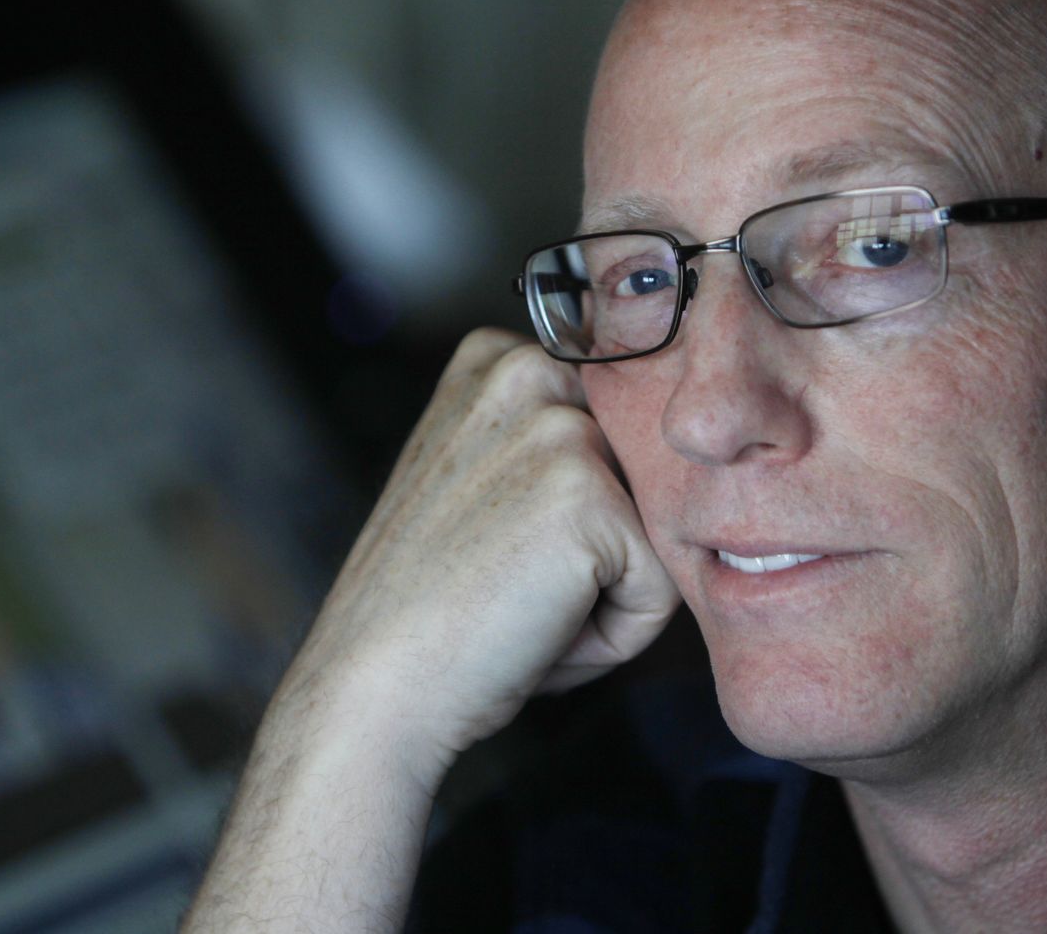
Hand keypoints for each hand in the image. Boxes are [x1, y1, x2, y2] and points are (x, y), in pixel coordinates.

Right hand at [182, 329, 677, 932]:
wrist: (372, 685)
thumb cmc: (430, 611)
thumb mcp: (482, 485)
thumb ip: (556, 450)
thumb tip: (674, 456)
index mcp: (497, 360)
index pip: (615, 437)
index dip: (572, 517)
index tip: (492, 546)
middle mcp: (528, 372)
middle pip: (644, 480)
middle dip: (599, 552)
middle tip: (504, 585)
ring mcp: (559, 429)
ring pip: (658, 534)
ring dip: (607, 594)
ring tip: (519, 607)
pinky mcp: (589, 497)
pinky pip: (661, 590)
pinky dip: (614, 637)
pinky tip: (534, 633)